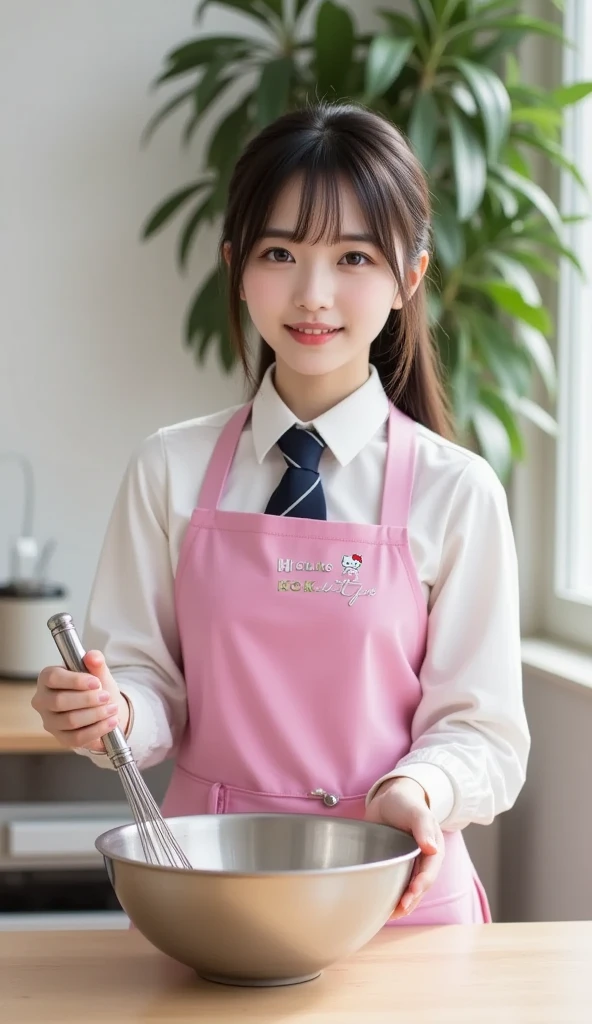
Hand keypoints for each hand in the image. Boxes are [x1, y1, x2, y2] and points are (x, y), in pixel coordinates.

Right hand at [32, 650, 128, 752]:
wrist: (103, 707)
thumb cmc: (95, 686)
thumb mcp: (97, 671)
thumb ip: (95, 661)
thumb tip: (93, 657)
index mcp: (47, 678)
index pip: (53, 678)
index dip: (75, 680)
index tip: (96, 682)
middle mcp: (42, 700)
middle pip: (60, 701)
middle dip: (88, 699)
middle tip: (106, 697)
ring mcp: (50, 721)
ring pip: (70, 721)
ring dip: (95, 715)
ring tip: (112, 708)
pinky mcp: (61, 738)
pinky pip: (77, 738)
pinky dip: (97, 730)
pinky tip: (111, 722)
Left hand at [365, 776, 443, 918]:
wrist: (389, 798)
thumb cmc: (405, 802)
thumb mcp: (415, 811)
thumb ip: (423, 826)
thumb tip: (432, 849)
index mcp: (434, 848)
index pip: (429, 870)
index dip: (421, 884)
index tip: (411, 894)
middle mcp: (424, 860)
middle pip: (420, 885)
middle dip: (411, 900)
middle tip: (398, 911)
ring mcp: (410, 865)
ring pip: (409, 889)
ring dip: (403, 903)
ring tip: (390, 916)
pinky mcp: (395, 867)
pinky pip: (397, 885)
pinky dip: (392, 897)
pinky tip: (383, 908)